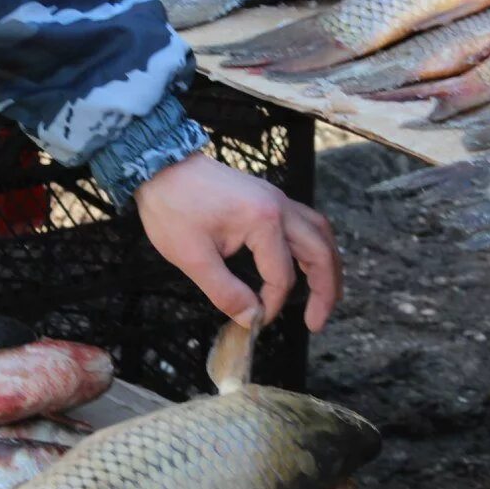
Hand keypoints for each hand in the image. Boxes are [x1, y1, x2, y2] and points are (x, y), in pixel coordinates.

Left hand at [135, 153, 341, 332]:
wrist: (162, 166)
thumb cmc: (172, 207)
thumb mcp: (192, 258)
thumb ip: (225, 292)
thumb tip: (250, 319)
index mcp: (263, 221)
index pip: (281, 276)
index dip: (271, 305)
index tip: (254, 322)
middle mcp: (280, 207)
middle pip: (320, 252)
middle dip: (325, 291)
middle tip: (316, 322)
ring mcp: (278, 199)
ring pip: (320, 234)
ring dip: (327, 266)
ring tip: (326, 296)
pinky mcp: (270, 198)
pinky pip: (307, 222)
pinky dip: (314, 246)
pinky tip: (307, 263)